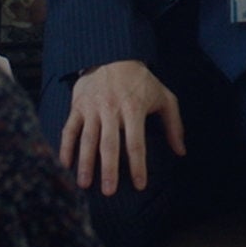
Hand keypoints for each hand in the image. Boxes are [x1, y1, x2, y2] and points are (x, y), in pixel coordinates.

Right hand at [59, 60, 185, 194]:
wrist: (113, 54)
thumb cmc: (141, 81)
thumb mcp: (164, 97)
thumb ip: (174, 124)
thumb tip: (181, 151)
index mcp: (134, 108)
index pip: (136, 142)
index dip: (138, 165)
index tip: (140, 185)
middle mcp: (112, 109)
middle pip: (110, 144)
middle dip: (109, 169)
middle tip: (109, 192)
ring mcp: (93, 108)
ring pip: (88, 139)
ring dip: (85, 162)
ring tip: (84, 184)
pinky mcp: (78, 106)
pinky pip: (70, 128)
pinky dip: (65, 146)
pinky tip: (64, 164)